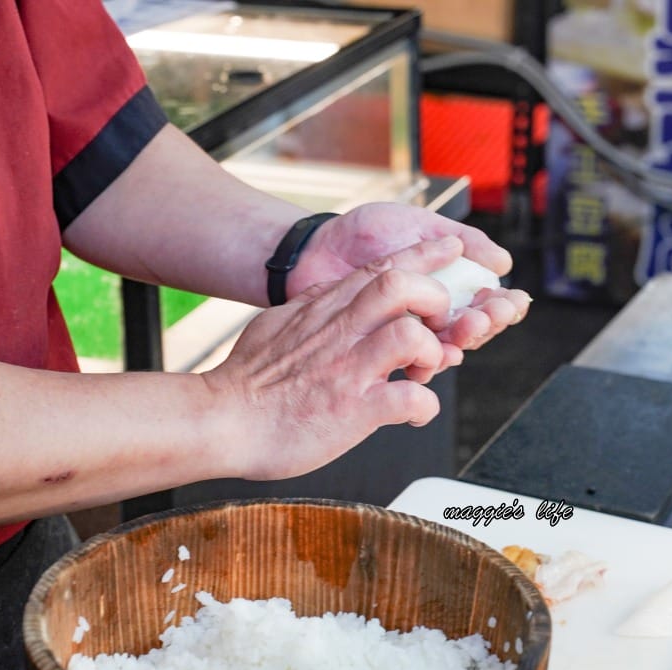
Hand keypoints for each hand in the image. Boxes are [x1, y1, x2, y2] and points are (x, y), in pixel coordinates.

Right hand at [206, 237, 463, 480]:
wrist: (220, 421)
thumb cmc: (246, 381)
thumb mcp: (276, 324)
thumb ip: (310, 307)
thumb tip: (328, 292)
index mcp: (323, 310)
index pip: (380, 268)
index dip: (423, 255)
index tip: (452, 248)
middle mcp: (338, 333)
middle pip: (400, 287)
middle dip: (434, 298)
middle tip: (440, 323)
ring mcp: (347, 370)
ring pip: (410, 336)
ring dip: (431, 352)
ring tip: (425, 369)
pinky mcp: (352, 410)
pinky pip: (408, 399)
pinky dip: (424, 407)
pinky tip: (416, 415)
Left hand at [286, 202, 531, 350]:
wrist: (315, 250)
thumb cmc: (366, 233)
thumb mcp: (417, 223)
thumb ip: (460, 237)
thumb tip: (502, 263)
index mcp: (450, 284)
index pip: (487, 303)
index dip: (503, 306)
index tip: (509, 301)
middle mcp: (434, 315)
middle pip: (473, 330)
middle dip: (483, 325)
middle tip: (480, 318)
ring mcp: (409, 336)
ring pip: (446, 351)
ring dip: (458, 345)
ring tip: (457, 335)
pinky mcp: (383, 354)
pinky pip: (410, 367)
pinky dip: (424, 366)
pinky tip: (430, 361)